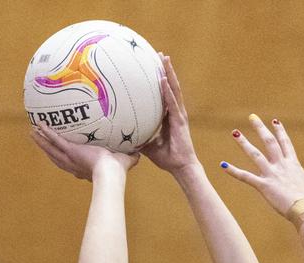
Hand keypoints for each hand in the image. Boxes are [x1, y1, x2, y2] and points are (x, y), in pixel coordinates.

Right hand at [31, 124, 138, 180]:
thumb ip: (131, 157)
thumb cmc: (118, 171)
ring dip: (42, 142)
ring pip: (52, 150)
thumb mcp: (125, 161)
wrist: (111, 173)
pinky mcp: (70, 151)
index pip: (73, 165)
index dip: (68, 161)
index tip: (63, 155)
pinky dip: (47, 134)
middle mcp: (75, 165)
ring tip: (32, 133)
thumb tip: (140, 153)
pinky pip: (56, 141)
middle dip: (47, 149)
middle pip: (56, 157)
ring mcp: (71, 158)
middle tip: (38, 140)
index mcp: (85, 168)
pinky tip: (39, 126)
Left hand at [140, 55, 198, 173]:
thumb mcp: (148, 146)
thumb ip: (139, 138)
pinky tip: (163, 79)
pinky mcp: (180, 120)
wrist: (180, 167)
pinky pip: (172, 102)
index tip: (154, 67)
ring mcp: (178, 115)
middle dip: (165, 70)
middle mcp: (175, 112)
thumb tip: (123, 138)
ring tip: (164, 58)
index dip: (161, 80)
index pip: (164, 95)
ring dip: (169, 73)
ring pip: (174, 89)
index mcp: (169, 117)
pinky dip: (168, 90)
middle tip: (159, 54)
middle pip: (170, 86)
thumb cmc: (167, 158)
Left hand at [221, 115, 303, 215]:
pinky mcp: (264, 185)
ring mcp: (272, 174)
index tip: (274, 122)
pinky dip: (233, 171)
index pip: (285, 143)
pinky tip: (222, 165)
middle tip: (252, 118)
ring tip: (234, 133)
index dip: (279, 131)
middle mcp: (281, 165)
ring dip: (244, 143)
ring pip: (255, 154)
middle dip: (260, 128)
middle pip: (269, 142)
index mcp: (293, 164)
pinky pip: (245, 177)